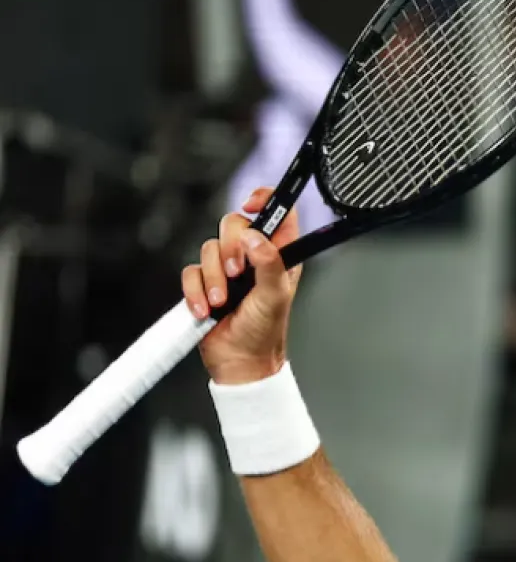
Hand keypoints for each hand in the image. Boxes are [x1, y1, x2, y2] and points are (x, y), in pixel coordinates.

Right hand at [182, 186, 302, 384]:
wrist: (240, 361)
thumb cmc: (265, 332)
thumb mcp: (275, 295)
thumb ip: (269, 263)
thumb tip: (254, 236)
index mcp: (279, 256)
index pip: (278, 214)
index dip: (266, 201)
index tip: (252, 205)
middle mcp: (252, 258)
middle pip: (233, 223)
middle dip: (229, 248)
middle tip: (236, 274)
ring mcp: (226, 270)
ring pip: (208, 247)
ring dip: (212, 277)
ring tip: (222, 301)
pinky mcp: (204, 283)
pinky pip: (190, 272)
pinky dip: (195, 291)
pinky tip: (206, 310)